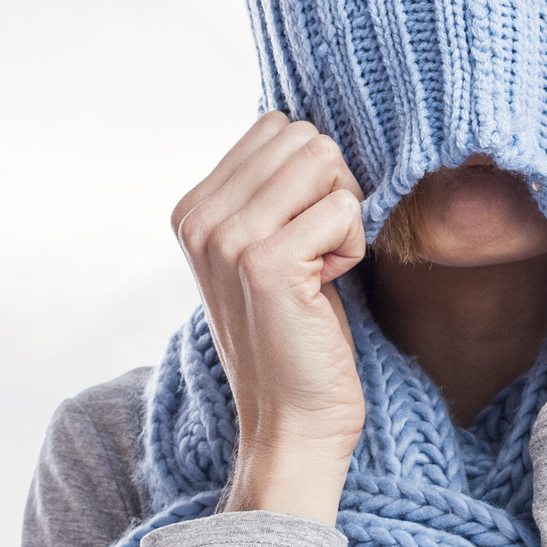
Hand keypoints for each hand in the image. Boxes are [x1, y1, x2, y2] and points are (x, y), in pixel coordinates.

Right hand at [173, 113, 367, 520]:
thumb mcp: (269, 248)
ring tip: (319, 270)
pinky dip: (352, 247)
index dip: (313, 178)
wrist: (292, 419)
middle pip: (304, 137)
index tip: (302, 238)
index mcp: (194, 207)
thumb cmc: (297, 332)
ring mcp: (227, 238)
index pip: (277, 126)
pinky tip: (326, 288)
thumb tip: (314, 131)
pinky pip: (344, 208)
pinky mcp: (265, 263)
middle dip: (332, 190)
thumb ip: (273, 190)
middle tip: (317, 255)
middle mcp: (200, 217)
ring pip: (325, 162)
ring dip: (343, 217)